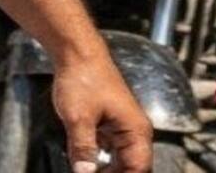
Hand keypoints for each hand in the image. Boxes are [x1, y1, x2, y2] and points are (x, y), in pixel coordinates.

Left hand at [51, 53, 152, 172]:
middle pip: (132, 168)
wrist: (76, 54)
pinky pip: (109, 154)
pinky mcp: (109, 127)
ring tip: (87, 172)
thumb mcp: (78, 117)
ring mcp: (121, 129)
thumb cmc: (84, 77)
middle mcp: (134, 132)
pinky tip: (86, 167)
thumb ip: (82, 148)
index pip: (139, 169)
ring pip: (120, 163)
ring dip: (107, 171)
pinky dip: (99, 164)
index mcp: (136, 130)